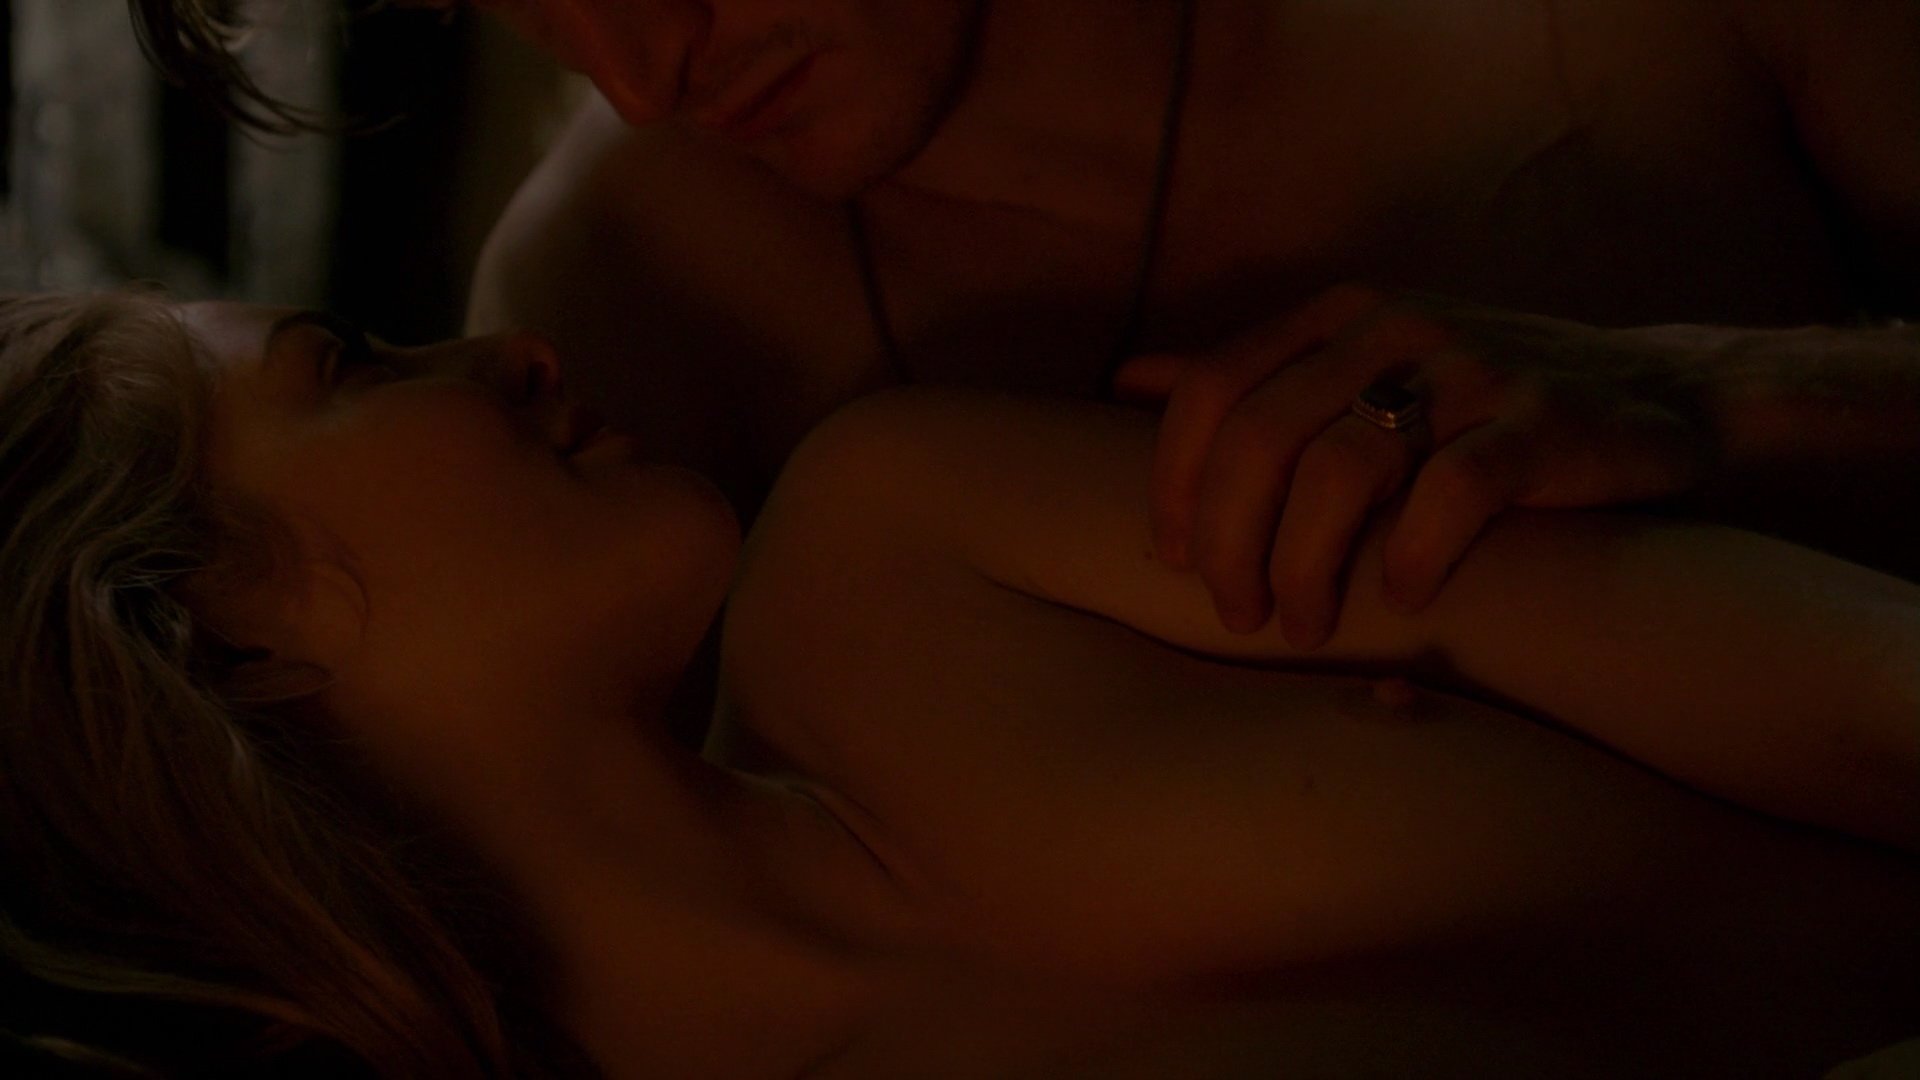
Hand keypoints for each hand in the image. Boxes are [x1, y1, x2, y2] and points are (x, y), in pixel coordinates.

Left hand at [1113, 285, 1715, 647]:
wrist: (1667, 396)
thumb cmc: (1484, 404)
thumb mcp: (1364, 369)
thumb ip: (1255, 377)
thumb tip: (1128, 379)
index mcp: (1339, 316)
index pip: (1212, 386)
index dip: (1175, 480)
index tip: (1172, 557)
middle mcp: (1396, 327)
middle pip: (1261, 438)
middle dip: (1230, 541)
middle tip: (1237, 613)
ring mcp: (1472, 369)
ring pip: (1340, 472)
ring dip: (1306, 567)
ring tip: (1305, 626)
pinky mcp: (1541, 420)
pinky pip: (1450, 495)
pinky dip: (1411, 559)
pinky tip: (1404, 599)